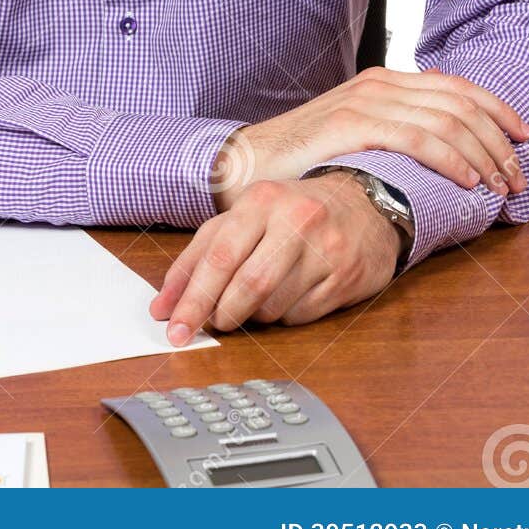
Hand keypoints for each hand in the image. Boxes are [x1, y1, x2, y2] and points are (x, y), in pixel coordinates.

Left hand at [150, 171, 401, 336]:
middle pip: (246, 285)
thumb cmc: (291, 213)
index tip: (172, 326)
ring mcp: (325, 250)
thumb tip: (164, 304)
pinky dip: (284, 315)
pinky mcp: (346, 277)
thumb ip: (201, 254)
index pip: (218, 257)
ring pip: (272, 306)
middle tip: (206, 328)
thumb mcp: (245, 217)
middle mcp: (295, 220)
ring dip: (253, 315)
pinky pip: (301, 315)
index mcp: (260, 201)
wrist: (364, 205)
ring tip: (255, 299)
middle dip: (219, 315)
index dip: (191, 298)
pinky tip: (289, 296)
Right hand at [209, 66, 528, 210]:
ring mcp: (365, 101)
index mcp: (383, 82)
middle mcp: (378, 84)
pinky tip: (467, 181)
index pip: (458, 87)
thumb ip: (395, 125)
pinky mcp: (352, 125)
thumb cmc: (302, 158)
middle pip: (461, 103)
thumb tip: (443, 133)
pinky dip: (452, 159)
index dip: (499, 112)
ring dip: (484, 156)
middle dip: (499, 141)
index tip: (523, 140)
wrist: (246, 164)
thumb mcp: (355, 132)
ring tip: (500, 186)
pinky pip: (419, 138)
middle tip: (517, 176)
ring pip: (448, 121)